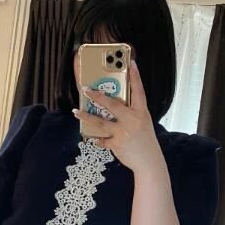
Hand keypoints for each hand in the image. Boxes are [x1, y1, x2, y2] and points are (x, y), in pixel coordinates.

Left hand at [72, 59, 163, 173]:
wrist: (149, 162)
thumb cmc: (145, 142)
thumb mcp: (143, 123)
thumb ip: (132, 114)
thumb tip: (115, 107)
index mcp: (141, 112)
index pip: (139, 91)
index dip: (135, 77)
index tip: (131, 63)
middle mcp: (132, 120)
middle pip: (112, 104)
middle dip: (97, 96)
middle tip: (85, 89)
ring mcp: (123, 132)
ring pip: (100, 122)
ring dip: (86, 116)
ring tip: (75, 111)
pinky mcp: (116, 143)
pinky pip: (102, 139)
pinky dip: (97, 139)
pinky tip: (92, 138)